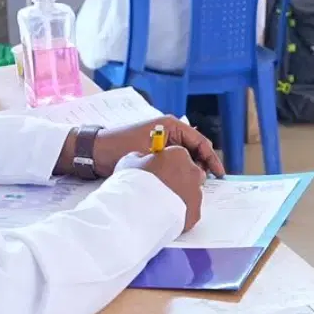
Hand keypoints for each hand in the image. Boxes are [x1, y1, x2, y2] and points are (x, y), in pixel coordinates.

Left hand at [92, 117, 223, 177]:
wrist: (94, 151)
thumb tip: (196, 171)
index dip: (211, 159)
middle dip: (202, 167)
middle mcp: (169, 132)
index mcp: (171, 126)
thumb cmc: (119, 147)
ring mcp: (162, 143)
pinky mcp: (154, 153)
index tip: (219, 174)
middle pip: (195, 150)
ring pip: (184, 158)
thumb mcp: (150, 151)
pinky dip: (178, 173)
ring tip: (193, 187)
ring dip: (190, 171)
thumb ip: (174, 159)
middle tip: (205, 185)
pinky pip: (173, 163)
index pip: (200, 142)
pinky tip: (180, 185)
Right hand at [128, 146, 204, 230]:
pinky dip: (180, 213)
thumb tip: (140, 159)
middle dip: (177, 179)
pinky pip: (189, 211)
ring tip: (159, 205)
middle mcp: (192, 172)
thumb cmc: (135, 184)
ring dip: (178, 197)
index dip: (166, 164)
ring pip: (190, 193)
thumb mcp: (129, 161)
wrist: (138, 213)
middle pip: (188, 173)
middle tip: (159, 188)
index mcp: (179, 155)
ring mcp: (196, 194)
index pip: (178, 155)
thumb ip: (140, 157)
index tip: (157, 170)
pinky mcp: (195, 213)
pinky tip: (165, 216)